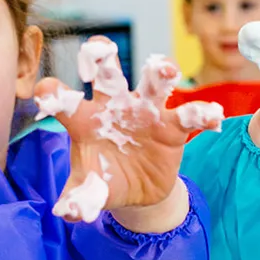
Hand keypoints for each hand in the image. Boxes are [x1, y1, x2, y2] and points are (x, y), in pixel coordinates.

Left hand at [34, 38, 221, 224]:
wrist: (138, 190)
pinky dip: (203, 114)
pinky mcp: (173, 127)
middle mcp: (116, 107)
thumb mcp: (91, 189)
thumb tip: (68, 212)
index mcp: (86, 120)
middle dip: (104, 58)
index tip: (45, 91)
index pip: (66, 103)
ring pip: (154, 85)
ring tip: (165, 68)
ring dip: (160, 73)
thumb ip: (79, 197)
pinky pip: (190, 116)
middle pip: (109, 75)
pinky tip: (213, 117)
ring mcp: (146, 113)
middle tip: (98, 47)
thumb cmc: (105, 179)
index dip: (55, 95)